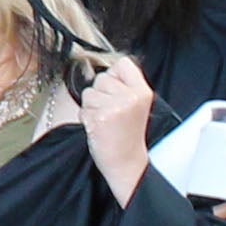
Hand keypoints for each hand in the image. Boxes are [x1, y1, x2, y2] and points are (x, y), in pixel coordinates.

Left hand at [79, 52, 154, 197]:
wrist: (126, 162)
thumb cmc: (127, 135)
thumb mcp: (135, 105)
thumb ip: (124, 85)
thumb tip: (106, 68)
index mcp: (142, 92)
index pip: (123, 63)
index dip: (114, 74)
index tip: (115, 91)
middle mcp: (130, 97)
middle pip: (101, 78)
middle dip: (100, 94)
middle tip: (111, 113)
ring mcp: (115, 107)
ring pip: (89, 93)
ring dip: (91, 107)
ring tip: (105, 121)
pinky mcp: (99, 118)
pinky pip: (82, 109)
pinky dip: (86, 119)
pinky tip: (98, 129)